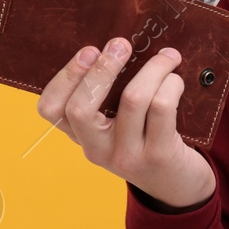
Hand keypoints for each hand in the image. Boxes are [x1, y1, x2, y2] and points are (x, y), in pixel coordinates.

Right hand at [36, 37, 216, 210]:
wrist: (177, 185)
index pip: (50, 109)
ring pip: (133, 100)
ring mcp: (126, 156)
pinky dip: (170, 84)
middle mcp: (97, 150)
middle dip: (102, 69)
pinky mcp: (158, 155)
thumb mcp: (118, 124)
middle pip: (80, 108)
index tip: (89, 50)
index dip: (64, 77)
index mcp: (81, 136)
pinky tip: (175, 79)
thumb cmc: (146, 140)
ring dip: (152, 68)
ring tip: (166, 57)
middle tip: (121, 44)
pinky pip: (162, 108)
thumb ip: (109, 93)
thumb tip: (117, 42)